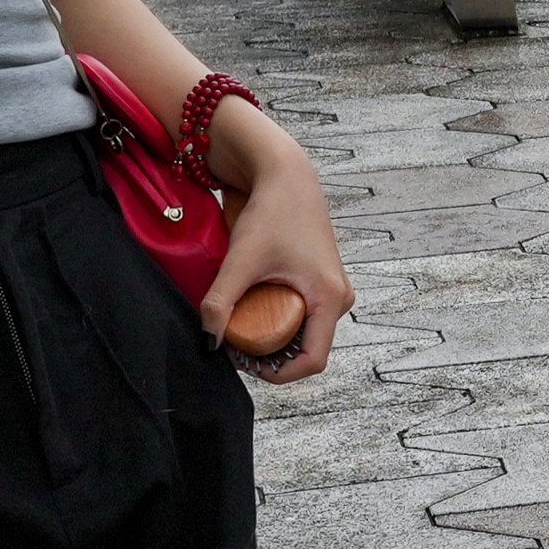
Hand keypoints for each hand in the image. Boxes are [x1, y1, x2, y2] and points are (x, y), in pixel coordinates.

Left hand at [203, 106, 353, 385]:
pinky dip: (280, 321)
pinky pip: (306, 316)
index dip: (278, 374)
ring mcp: (333, 288)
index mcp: (330, 297)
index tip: (245, 364)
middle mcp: (339, 297)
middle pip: (309, 349)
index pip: (312, 361)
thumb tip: (208, 338)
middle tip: (237, 346)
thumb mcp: (241, 260)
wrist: (285, 174)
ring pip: (307, 333)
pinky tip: (253, 311)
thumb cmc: (271, 211)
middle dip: (273, 357)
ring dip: (276, 339)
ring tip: (242, 328)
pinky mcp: (322, 279)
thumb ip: (220, 301)